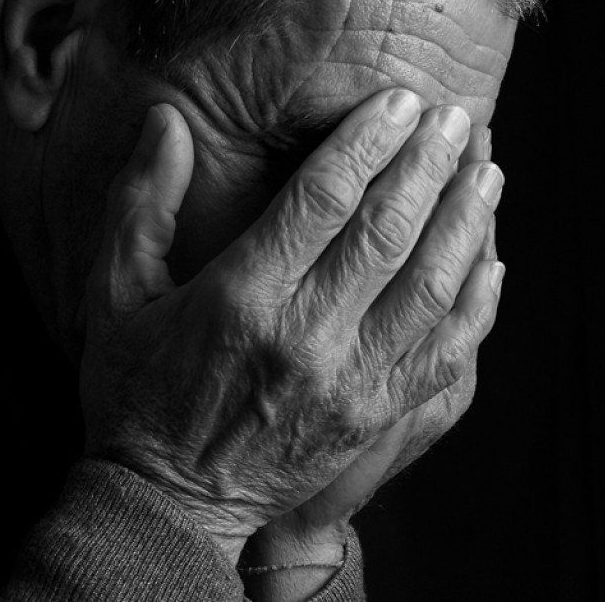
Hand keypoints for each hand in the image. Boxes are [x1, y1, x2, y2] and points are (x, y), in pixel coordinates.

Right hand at [80, 89, 503, 563]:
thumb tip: (164, 124)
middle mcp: (304, 336)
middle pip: (387, 230)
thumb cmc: (131, 392)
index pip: (323, 198)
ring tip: (485, 171)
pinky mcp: (371, 417)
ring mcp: (347, 382)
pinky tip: (491, 263)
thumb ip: (140, 204)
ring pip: (429, 285)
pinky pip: (443, 354)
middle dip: (428, 164)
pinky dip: (476, 305)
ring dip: (465, 220)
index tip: (396, 103)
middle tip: (451, 118)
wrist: (165, 501)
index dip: (367, 141)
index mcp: (240, 298)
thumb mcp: (113, 295)